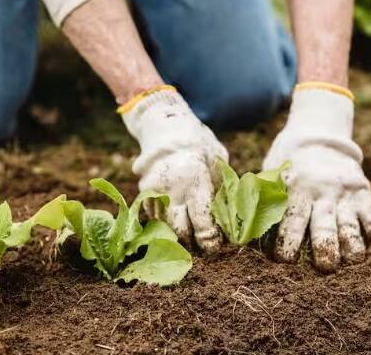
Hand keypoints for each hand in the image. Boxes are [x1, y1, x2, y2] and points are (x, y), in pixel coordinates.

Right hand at [121, 87, 227, 252]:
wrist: (165, 126)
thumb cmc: (198, 143)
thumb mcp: (217, 160)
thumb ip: (219, 187)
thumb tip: (227, 216)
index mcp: (194, 180)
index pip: (201, 222)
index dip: (209, 239)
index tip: (215, 244)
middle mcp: (171, 189)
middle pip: (180, 231)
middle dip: (192, 242)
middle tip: (202, 244)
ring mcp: (153, 191)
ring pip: (164, 227)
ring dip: (177, 234)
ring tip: (190, 234)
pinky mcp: (143, 192)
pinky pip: (154, 216)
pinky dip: (165, 222)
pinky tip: (176, 218)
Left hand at [263, 86, 370, 271]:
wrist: (319, 137)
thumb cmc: (287, 166)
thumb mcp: (271, 175)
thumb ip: (261, 200)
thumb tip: (239, 232)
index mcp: (296, 188)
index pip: (292, 217)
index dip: (288, 241)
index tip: (284, 259)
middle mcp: (322, 191)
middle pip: (324, 225)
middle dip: (325, 248)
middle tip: (325, 267)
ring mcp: (345, 193)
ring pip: (351, 224)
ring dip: (352, 246)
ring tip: (351, 260)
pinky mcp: (364, 193)